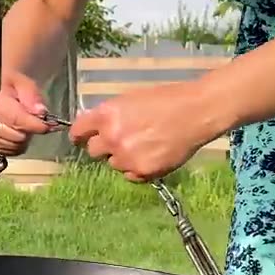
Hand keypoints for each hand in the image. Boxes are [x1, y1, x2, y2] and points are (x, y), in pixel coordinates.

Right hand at [0, 71, 53, 155]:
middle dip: (29, 130)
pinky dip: (16, 146)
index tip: (48, 125)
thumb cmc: (12, 83)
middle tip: (35, 121)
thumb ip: (32, 96)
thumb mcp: (24, 82)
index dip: (34, 124)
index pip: (16, 119)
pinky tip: (19, 134)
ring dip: (24, 139)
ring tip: (25, 126)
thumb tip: (40, 112)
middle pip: (15, 136)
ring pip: (12, 146)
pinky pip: (6, 151)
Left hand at [68, 82, 219, 181]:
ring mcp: (126, 157)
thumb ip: (109, 114)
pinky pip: (130, 175)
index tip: (80, 139)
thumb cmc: (165, 100)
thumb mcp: (130, 99)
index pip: (78, 131)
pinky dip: (137, 169)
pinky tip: (152, 155)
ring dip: (123, 157)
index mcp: (106, 115)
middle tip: (121, 140)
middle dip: (104, 146)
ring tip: (145, 145)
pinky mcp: (143, 172)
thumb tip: (93, 125)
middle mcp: (112, 137)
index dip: (79, 135)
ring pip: (113, 164)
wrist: (195, 112)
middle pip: (93, 151)